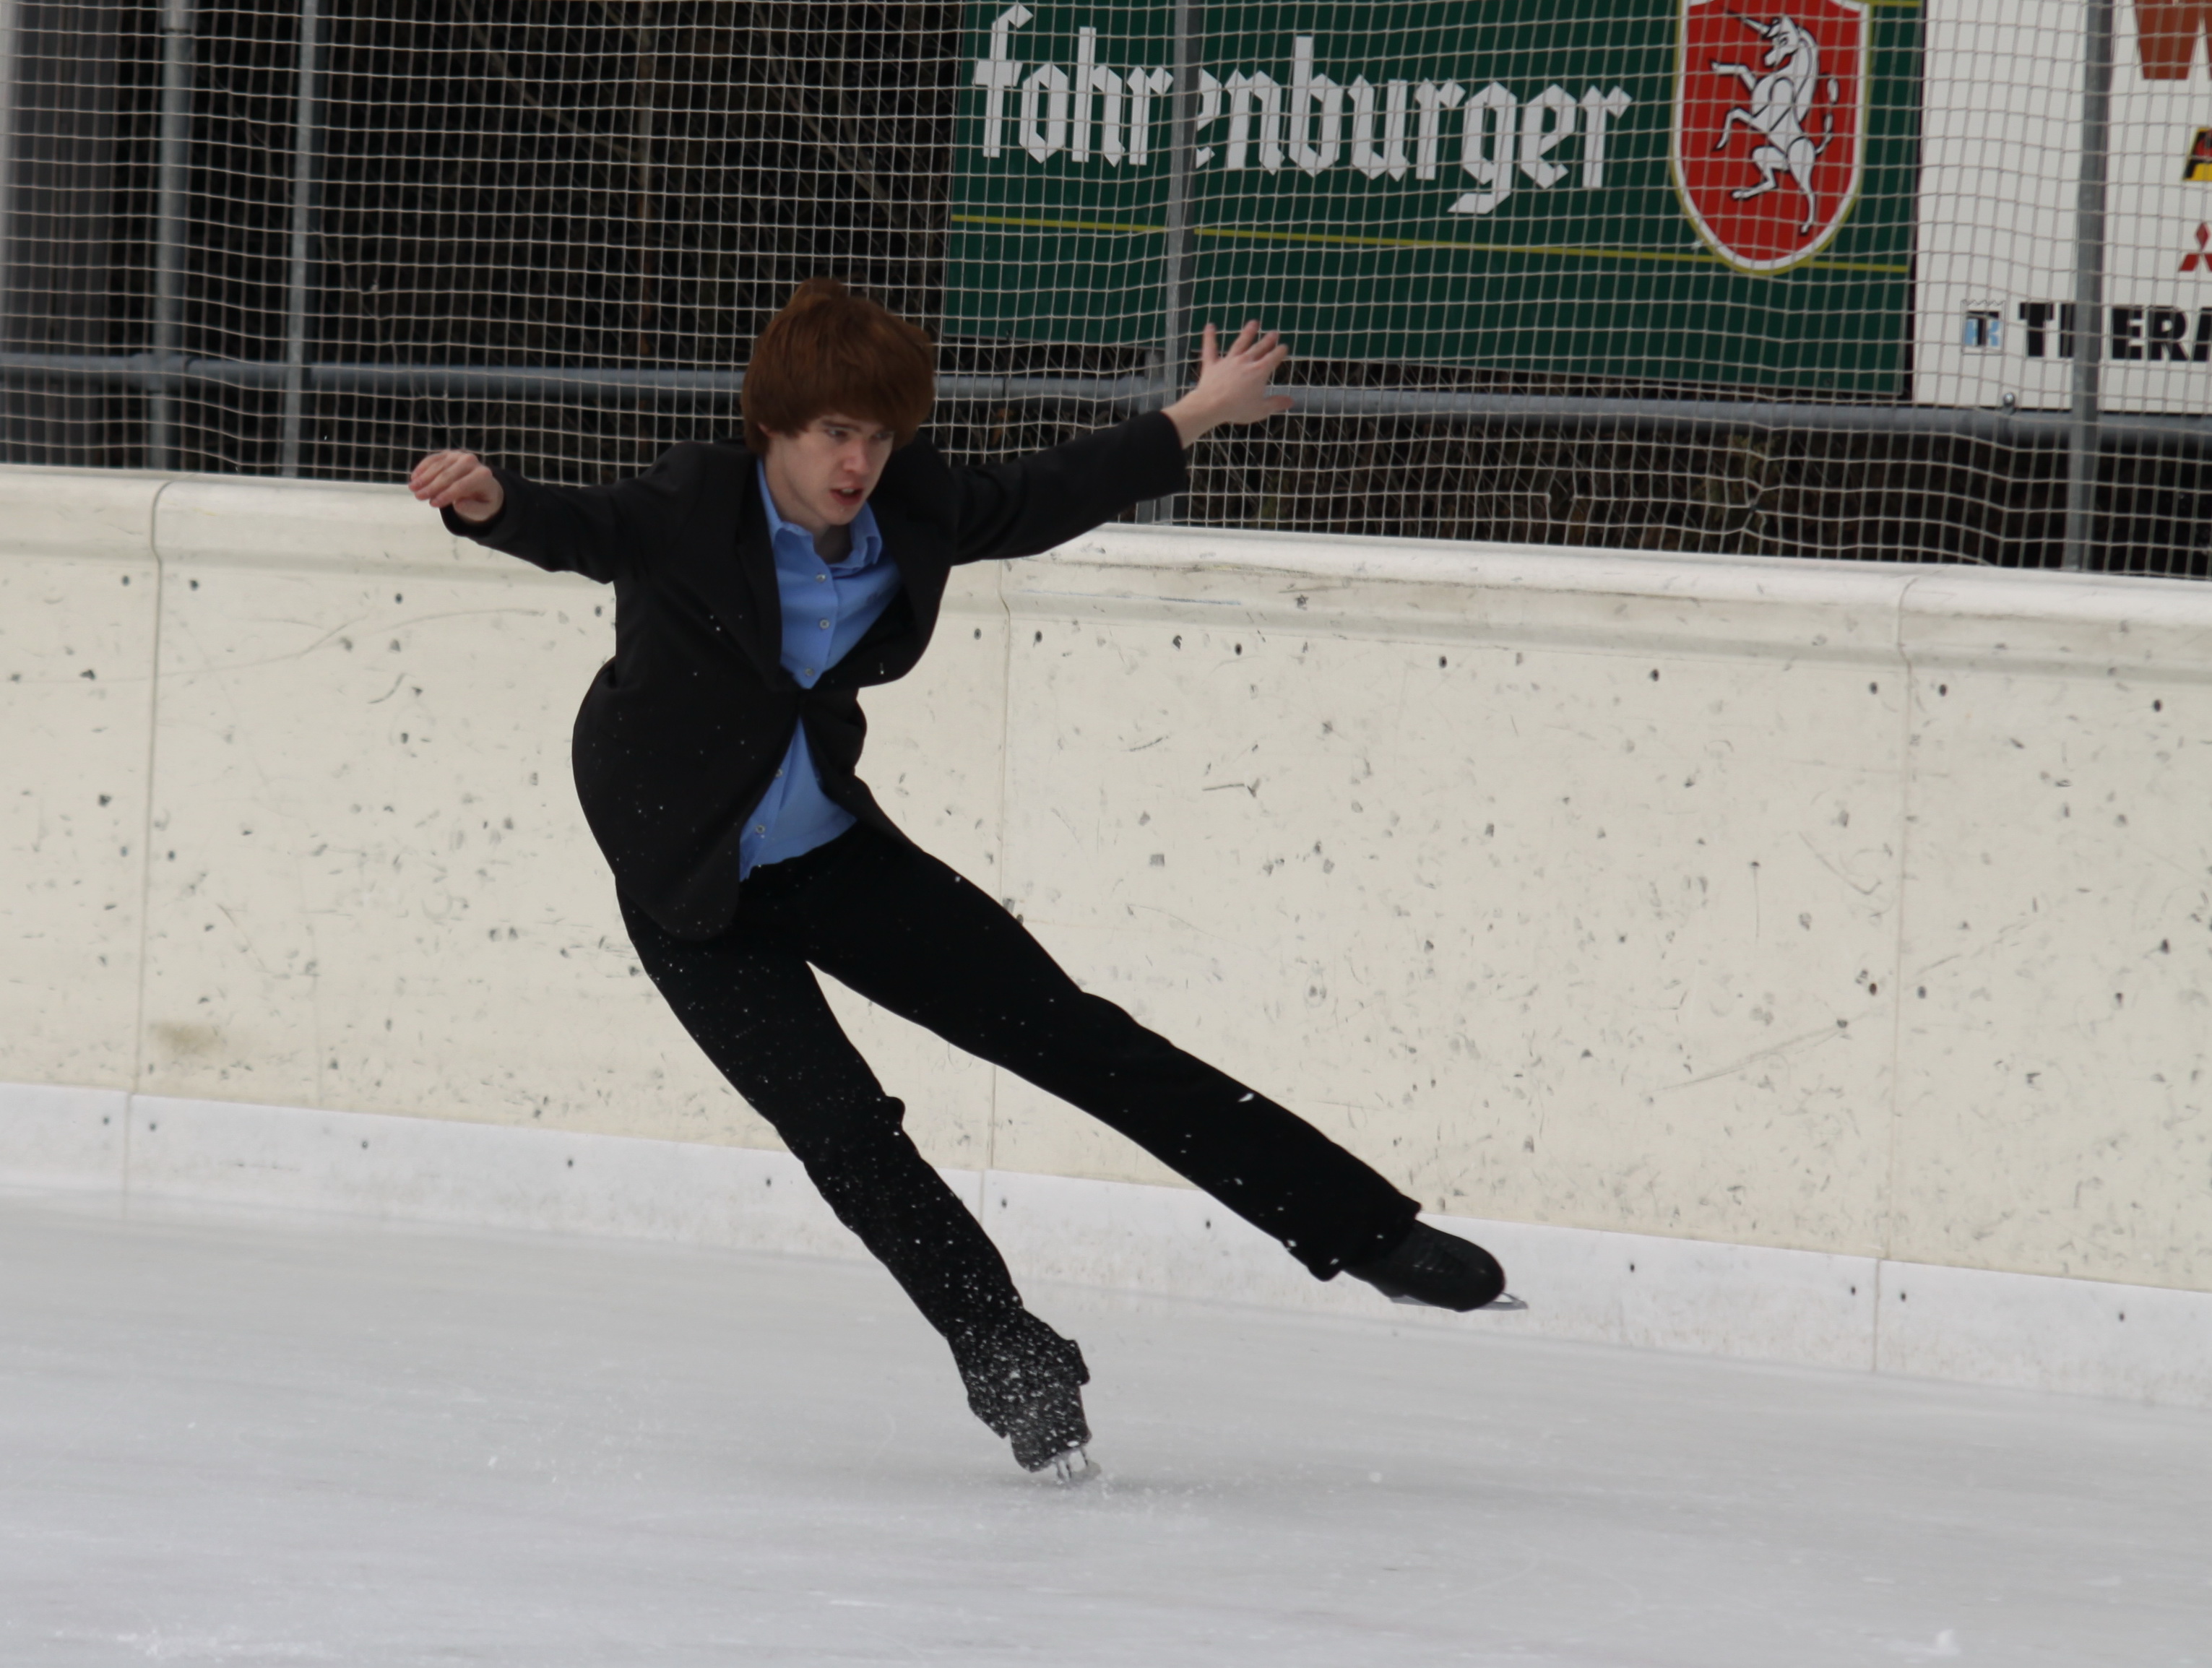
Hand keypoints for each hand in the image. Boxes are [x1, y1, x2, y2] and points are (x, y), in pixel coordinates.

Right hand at [409, 449, 503, 523]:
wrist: (482, 486)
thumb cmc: (482, 501)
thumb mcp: (483, 510)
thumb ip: (473, 508)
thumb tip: (458, 504)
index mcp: (483, 475)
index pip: (461, 485)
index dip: (446, 494)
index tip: (433, 504)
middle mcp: (471, 461)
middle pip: (448, 474)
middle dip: (431, 486)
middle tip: (418, 497)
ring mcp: (459, 455)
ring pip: (438, 465)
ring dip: (424, 478)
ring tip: (412, 489)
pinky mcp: (448, 454)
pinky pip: (433, 459)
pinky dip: (423, 468)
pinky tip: (414, 478)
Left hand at [1163, 321, 1292, 447]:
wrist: (1211, 406)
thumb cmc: (1237, 409)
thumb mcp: (1261, 410)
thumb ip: (1276, 403)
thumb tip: (1291, 402)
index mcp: (1259, 372)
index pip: (1273, 358)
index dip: (1280, 352)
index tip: (1284, 347)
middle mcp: (1245, 362)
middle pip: (1259, 348)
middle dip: (1267, 340)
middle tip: (1274, 333)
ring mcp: (1228, 361)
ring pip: (1239, 343)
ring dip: (1247, 333)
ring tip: (1253, 323)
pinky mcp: (1212, 364)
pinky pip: (1210, 348)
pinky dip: (1210, 337)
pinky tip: (1210, 326)